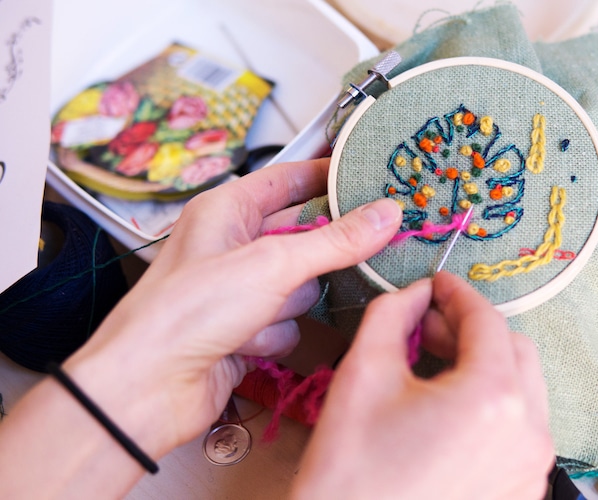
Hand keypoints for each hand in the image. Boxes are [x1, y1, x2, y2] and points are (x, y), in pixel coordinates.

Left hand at [63, 158, 402, 458]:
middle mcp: (233, 245)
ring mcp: (240, 290)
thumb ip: (336, 241)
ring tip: (257, 312)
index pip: (289, 179)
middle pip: (304, 237)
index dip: (328, 175)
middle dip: (316, 256)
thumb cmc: (190, 309)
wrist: (148, 387)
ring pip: (302, 286)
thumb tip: (388, 214)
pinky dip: (273, 335)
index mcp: (227, 210)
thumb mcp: (272, 264)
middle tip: (358, 252)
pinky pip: (289, 323)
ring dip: (286, 304)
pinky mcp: (247, 329)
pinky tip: (245, 343)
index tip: (371, 176)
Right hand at [293, 272, 553, 499]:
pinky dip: (490, 406)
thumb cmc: (352, 475)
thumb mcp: (363, 374)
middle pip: (514, 350)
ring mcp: (529, 468)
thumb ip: (392, 315)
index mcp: (494, 398)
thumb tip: (415, 295)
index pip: (486, 320)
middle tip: (428, 328)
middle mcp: (528, 434)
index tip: (436, 284)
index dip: (457, 293)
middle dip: (472, 330)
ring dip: (483, 367)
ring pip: (521, 390)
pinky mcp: (521, 492)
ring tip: (434, 370)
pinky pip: (518, 429)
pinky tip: (447, 411)